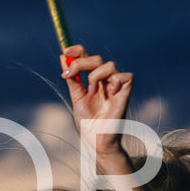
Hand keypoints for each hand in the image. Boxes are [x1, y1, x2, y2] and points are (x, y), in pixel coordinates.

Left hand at [61, 44, 132, 160]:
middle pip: (96, 58)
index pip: (87, 57)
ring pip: (109, 65)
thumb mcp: (76, 97)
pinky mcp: (126, 93)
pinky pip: (126, 76)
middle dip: (80, 63)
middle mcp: (105, 80)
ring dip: (95, 76)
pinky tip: (109, 94)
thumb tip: (63, 58)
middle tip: (68, 74)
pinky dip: (115, 81)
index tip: (65, 51)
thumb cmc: (87, 122)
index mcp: (92, 79)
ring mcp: (116, 86)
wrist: (95, 139)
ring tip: (92, 92)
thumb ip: (72, 78)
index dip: (78, 50)